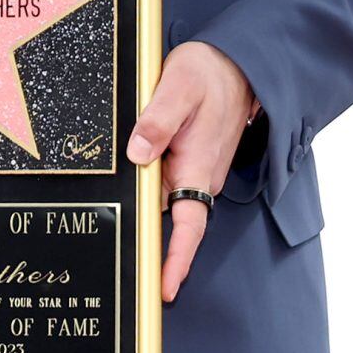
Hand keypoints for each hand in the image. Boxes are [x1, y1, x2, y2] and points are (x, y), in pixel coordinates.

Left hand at [127, 39, 258, 302]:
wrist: (235, 62)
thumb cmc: (208, 74)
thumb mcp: (177, 89)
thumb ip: (156, 121)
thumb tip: (136, 154)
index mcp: (198, 166)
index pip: (188, 226)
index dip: (176, 259)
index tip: (165, 289)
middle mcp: (198, 176)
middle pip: (172, 223)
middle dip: (153, 253)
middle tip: (125, 282)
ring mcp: (194, 169)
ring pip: (165, 204)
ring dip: (147, 224)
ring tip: (117, 248)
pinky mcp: (188, 158)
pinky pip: (165, 185)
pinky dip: (148, 197)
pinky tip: (126, 202)